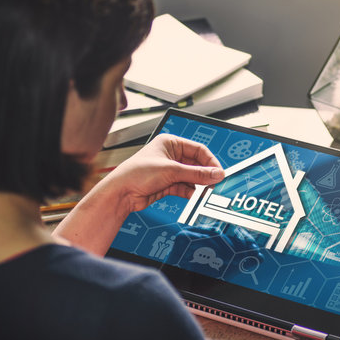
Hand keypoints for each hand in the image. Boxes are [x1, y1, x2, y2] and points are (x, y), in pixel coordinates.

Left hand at [103, 133, 224, 213]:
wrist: (121, 193)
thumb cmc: (136, 173)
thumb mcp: (172, 170)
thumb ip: (197, 173)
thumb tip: (216, 173)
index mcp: (171, 143)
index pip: (198, 149)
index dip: (210, 161)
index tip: (219, 172)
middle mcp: (171, 156)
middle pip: (196, 164)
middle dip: (205, 175)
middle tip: (215, 183)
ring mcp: (170, 171)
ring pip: (192, 177)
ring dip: (199, 185)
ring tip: (206, 192)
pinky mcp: (168, 184)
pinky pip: (186, 187)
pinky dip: (192, 192)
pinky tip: (196, 196)